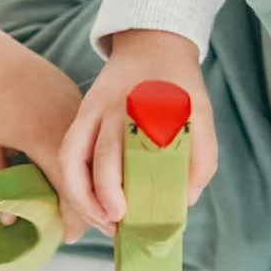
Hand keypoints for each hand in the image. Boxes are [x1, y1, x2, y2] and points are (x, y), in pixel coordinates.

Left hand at [0, 0, 85, 241]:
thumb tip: (7, 220)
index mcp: (50, 144)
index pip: (73, 194)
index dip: (74, 220)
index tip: (71, 238)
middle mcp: (71, 127)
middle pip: (89, 176)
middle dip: (87, 202)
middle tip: (81, 222)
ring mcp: (76, 107)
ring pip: (90, 151)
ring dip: (88, 175)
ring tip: (82, 194)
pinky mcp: (74, 93)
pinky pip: (84, 130)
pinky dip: (84, 149)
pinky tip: (78, 160)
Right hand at [58, 29, 216, 236]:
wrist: (153, 45)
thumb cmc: (179, 87)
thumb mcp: (201, 115)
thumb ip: (202, 156)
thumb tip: (185, 199)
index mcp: (145, 108)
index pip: (128, 152)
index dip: (118, 187)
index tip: (125, 214)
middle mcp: (112, 109)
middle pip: (99, 157)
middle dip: (101, 198)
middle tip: (116, 225)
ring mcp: (91, 110)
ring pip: (72, 157)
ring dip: (80, 195)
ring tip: (99, 222)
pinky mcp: (82, 114)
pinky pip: (68, 151)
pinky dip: (73, 181)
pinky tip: (89, 203)